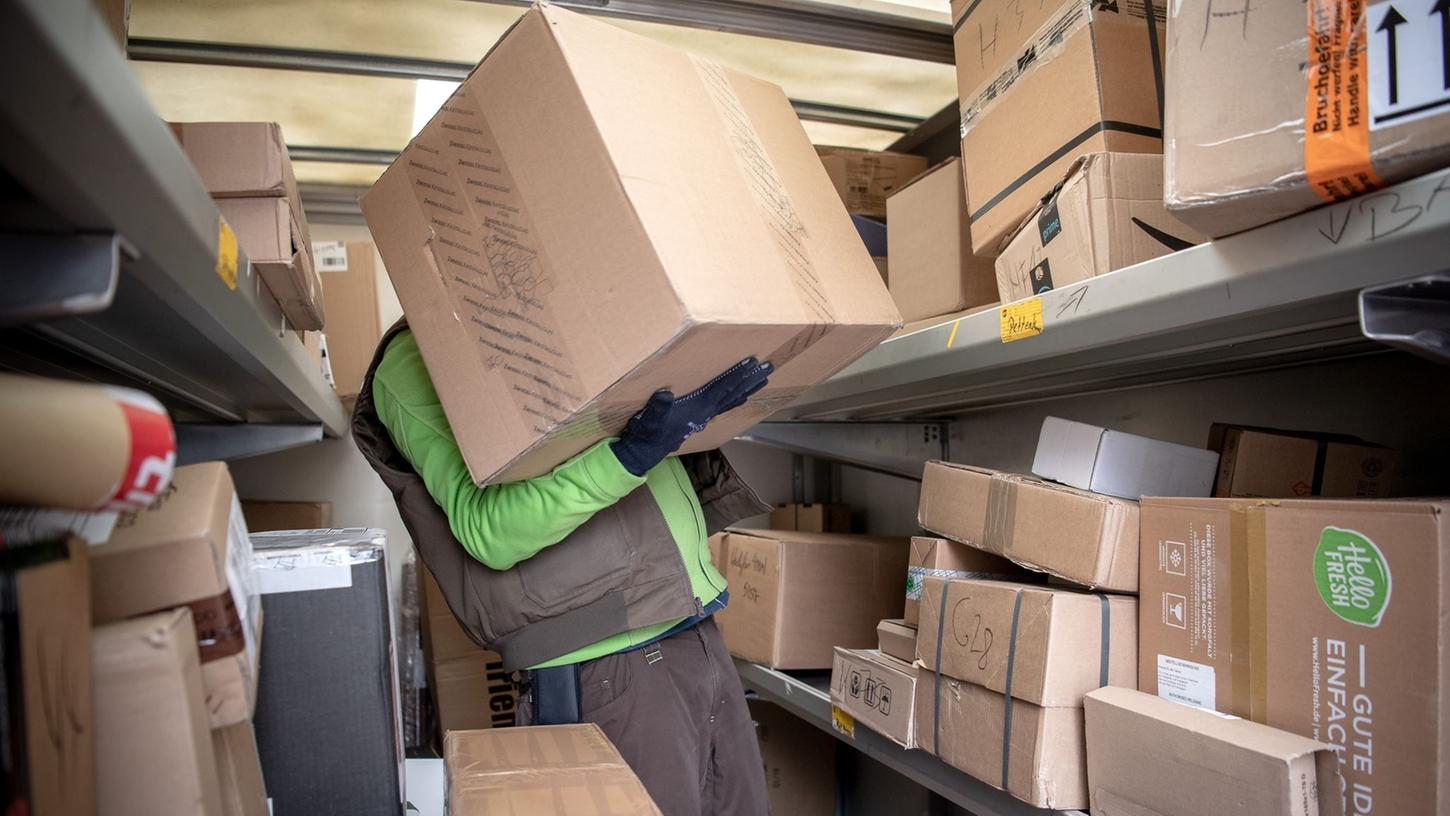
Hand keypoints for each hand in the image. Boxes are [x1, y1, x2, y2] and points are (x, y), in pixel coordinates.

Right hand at [610, 358, 772, 476]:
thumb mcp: (648, 419)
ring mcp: (704, 416)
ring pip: (732, 399)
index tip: (751, 363)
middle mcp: (706, 412)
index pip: (722, 388)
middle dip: (751, 380)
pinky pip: (724, 406)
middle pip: (734, 393)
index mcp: (698, 408)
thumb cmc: (647, 433)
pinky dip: (736, 399)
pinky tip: (743, 397)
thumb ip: (657, 408)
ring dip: (748, 388)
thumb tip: (665, 394)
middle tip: (768, 366)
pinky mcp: (700, 418)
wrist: (645, 452)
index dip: (736, 375)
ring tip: (763, 378)